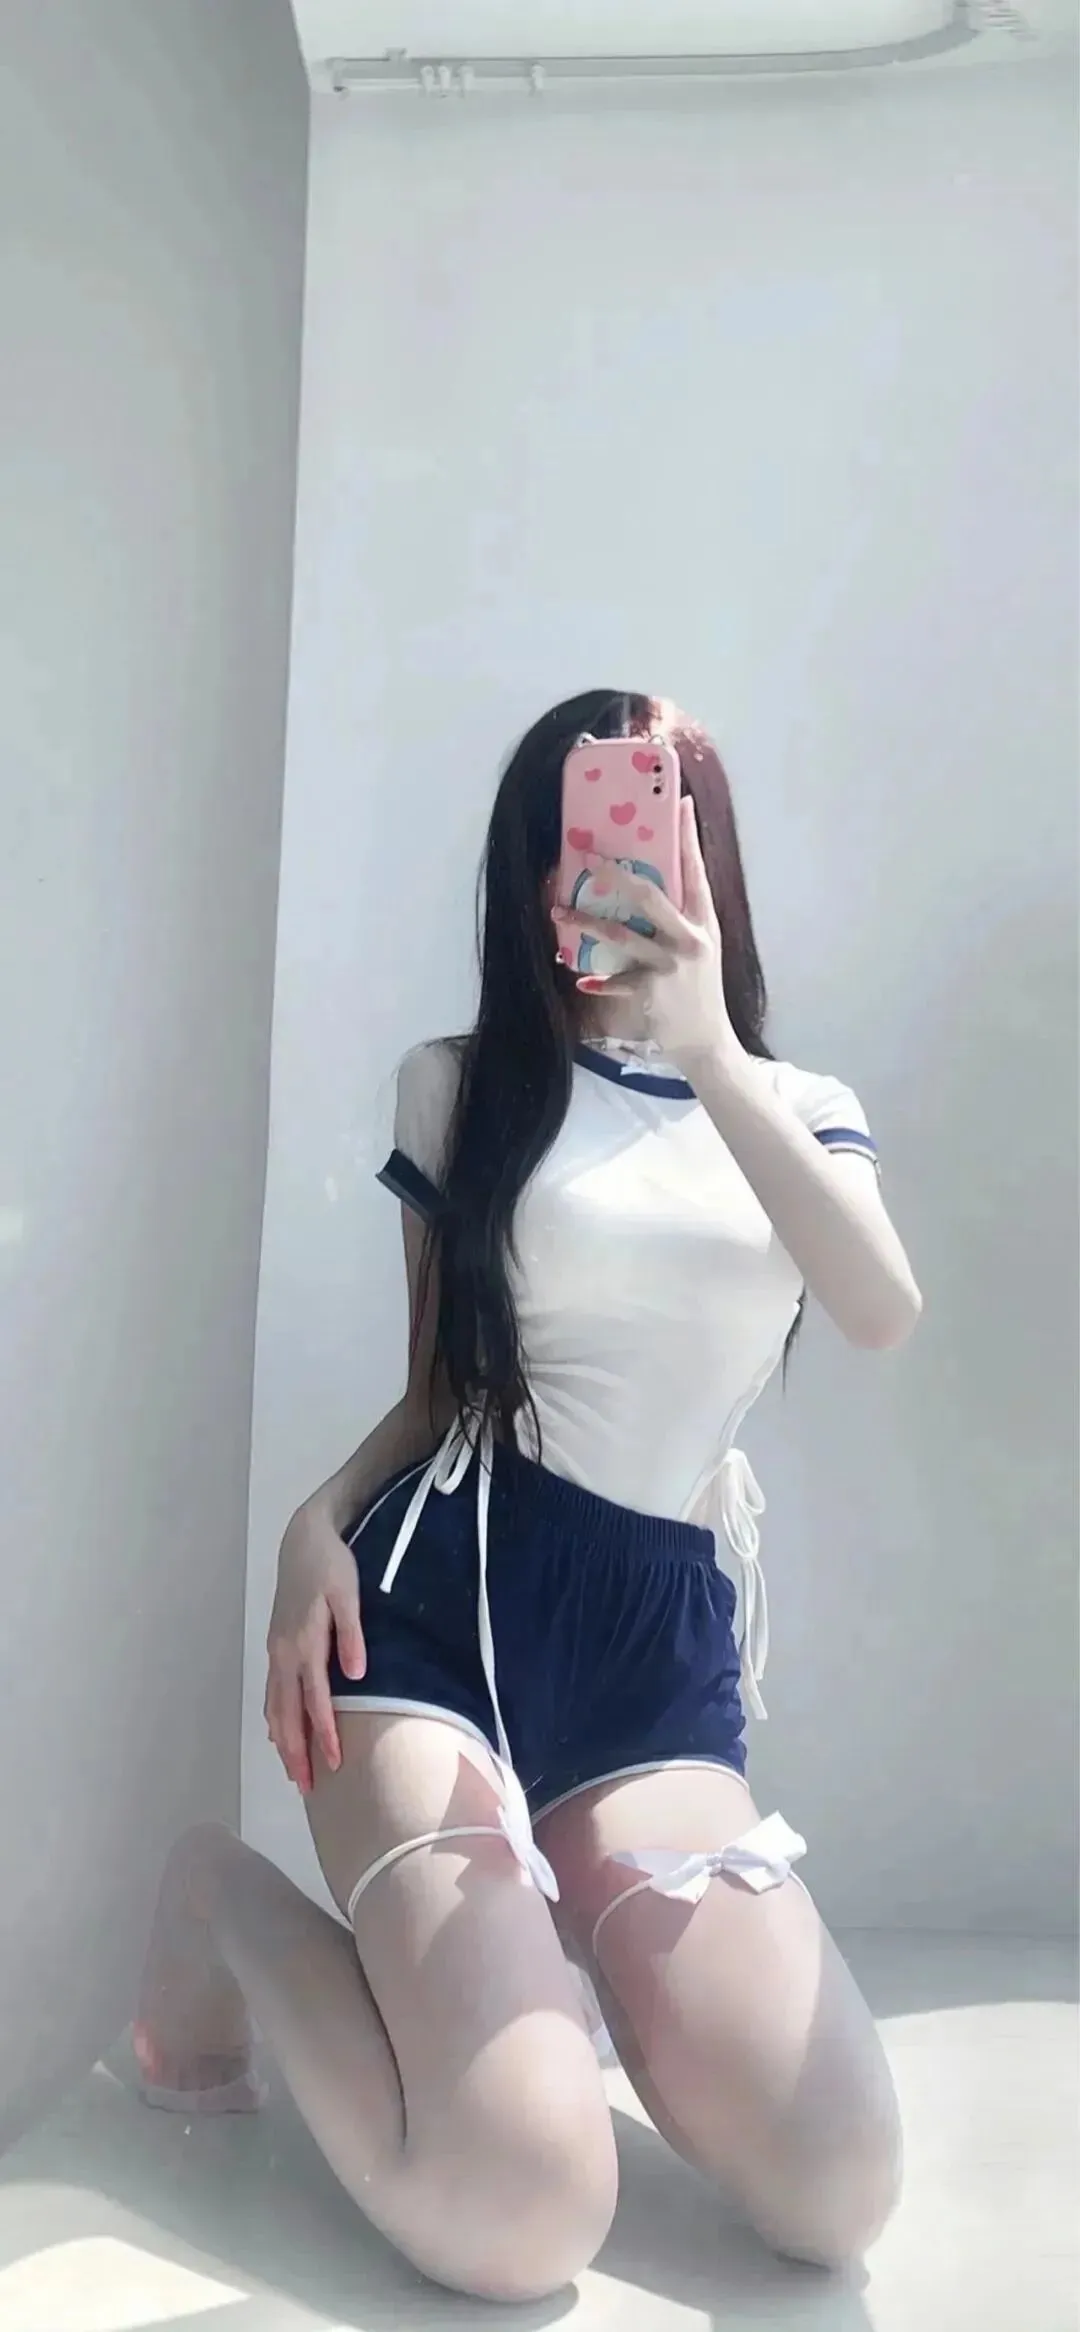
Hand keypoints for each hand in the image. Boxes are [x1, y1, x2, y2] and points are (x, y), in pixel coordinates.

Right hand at [264, 1504, 365, 1793]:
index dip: (324, 1734)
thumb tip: (356, 1676)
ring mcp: (275, 1651)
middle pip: (286, 1714)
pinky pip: (271, 1692)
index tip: (334, 1765)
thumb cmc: (331, 1565)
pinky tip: (278, 1733)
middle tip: (306, 1788)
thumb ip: (351, 1634)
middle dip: (296, 1752)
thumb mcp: (348, 1594)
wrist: (304, 1538)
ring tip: (293, 1772)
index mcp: (303, 1644)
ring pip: (274, 1706)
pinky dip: (274, 1717)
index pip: (315, 1701)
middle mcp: (283, 1654)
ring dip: (283, 1741)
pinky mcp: (275, 1646)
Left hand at [560, 796, 740, 1069]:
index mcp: (704, 923)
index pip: (696, 872)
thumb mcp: (700, 948)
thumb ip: (681, 919)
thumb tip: (648, 887)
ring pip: (620, 935)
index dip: (688, 837)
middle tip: (588, 856)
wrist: (706, 1041)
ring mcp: (670, 965)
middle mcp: (689, 939)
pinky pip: (615, 981)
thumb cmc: (699, 990)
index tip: (682, 803)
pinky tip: (581, 979)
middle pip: (649, 896)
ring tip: (558, 910)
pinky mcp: (651, 991)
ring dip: (585, 921)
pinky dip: (597, 981)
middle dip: (615, 874)